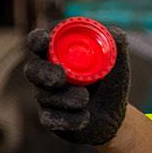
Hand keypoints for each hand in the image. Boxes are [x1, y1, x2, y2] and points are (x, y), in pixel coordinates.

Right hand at [23, 25, 130, 145]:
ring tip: (85, 98)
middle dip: (44, 73)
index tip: (44, 41)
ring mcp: (46, 97)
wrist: (115, 114)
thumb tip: (115, 33)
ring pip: (44, 96)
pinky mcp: (50, 119)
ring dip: (66, 98)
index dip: (37, 40)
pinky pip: (51, 119)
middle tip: (61, 77)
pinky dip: (70, 119)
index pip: (38, 42)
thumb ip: (117, 43)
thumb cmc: (110, 81)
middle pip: (33, 70)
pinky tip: (85, 117)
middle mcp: (46, 73)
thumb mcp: (117, 62)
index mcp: (56, 53)